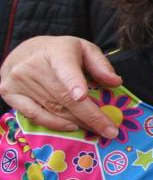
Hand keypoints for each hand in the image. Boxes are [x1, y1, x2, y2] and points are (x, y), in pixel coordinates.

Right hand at [0, 35, 120, 137]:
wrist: (23, 52)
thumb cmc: (59, 52)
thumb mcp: (83, 49)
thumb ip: (100, 64)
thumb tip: (116, 82)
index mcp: (56, 52)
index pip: (65, 68)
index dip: (73, 82)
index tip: (82, 96)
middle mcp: (33, 66)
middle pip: (64, 97)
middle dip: (90, 116)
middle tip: (110, 130)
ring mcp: (18, 81)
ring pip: (53, 108)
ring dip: (78, 122)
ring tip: (97, 130)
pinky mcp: (9, 93)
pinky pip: (34, 115)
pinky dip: (54, 123)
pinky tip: (72, 127)